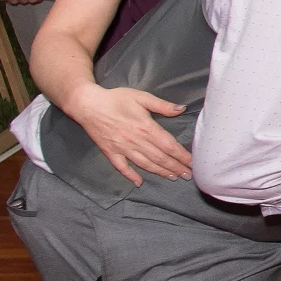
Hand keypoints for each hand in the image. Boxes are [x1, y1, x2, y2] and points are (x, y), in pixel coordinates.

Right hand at [58, 83, 188, 185]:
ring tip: (172, 177)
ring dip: (160, 172)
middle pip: (160, 158)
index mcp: (146, 128)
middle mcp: (136, 141)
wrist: (87, 104)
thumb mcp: (141, 97)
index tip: (192, 163)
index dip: (182, 156)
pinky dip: (131, 176)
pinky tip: (139, 183)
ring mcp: (122, 148)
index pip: (169, 145)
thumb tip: (181, 109)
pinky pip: (122, 167)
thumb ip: (162, 105)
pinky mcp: (110, 152)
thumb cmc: (116, 98)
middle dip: (175, 167)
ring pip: (145, 164)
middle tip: (188, 175)